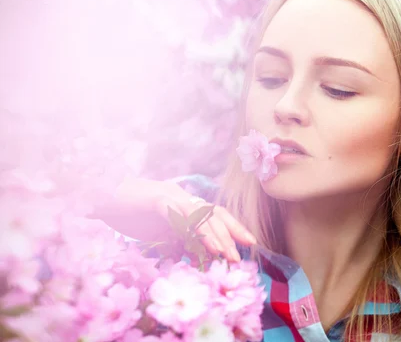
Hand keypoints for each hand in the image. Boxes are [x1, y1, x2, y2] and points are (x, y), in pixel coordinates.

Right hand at [94, 176, 255, 261]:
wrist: (100, 195)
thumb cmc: (129, 213)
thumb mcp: (159, 230)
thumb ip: (178, 238)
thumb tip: (198, 254)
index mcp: (186, 203)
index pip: (216, 214)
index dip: (233, 227)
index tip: (250, 243)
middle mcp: (183, 196)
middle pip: (215, 212)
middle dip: (232, 232)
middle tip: (241, 254)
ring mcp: (171, 196)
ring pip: (200, 215)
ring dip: (215, 235)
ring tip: (225, 253)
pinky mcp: (157, 199)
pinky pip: (179, 215)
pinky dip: (192, 228)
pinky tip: (202, 242)